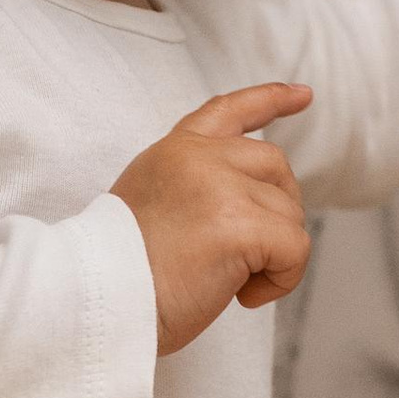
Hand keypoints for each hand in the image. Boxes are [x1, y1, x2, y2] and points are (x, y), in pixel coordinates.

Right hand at [113, 84, 314, 353]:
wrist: (96, 302)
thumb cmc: (122, 273)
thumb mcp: (153, 204)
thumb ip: (195, 184)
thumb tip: (251, 200)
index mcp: (176, 150)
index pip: (230, 110)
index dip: (270, 99)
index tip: (302, 95)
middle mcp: (199, 158)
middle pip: (276, 167)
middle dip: (278, 212)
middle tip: (245, 258)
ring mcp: (220, 186)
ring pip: (290, 213)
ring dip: (273, 256)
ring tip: (227, 282)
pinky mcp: (240, 224)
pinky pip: (295, 248)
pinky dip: (282, 279)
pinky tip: (243, 297)